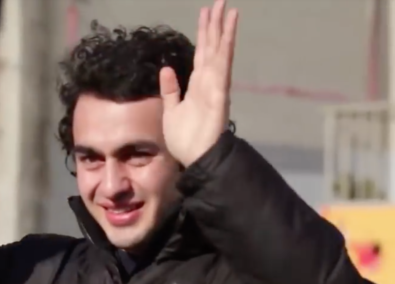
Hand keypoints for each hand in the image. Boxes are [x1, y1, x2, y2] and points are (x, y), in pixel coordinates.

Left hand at [159, 0, 237, 166]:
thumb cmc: (184, 139)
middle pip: (212, 47)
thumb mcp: (170, 110)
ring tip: (227, 10)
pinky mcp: (219, 94)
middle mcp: (208, 81)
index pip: (201, 53)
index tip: (205, 13)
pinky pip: (222, 68)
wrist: (195, 158)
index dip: (204, 33)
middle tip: (219, 1)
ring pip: (220, 52)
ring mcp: (215, 86)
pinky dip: (225, 50)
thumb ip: (170, 90)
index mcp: (197, 84)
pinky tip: (227, 36)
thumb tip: (167, 68)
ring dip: (223, 31)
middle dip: (215, 24)